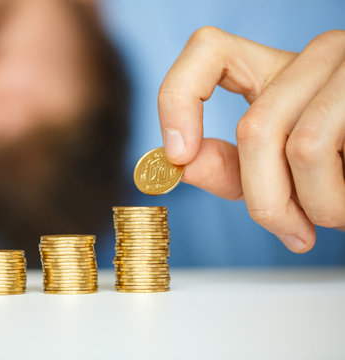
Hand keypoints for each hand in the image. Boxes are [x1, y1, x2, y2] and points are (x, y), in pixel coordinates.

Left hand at [158, 26, 344, 252]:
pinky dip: (332, 201)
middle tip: (287, 229)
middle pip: (255, 127)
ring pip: (299, 146)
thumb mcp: (278, 172)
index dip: (178, 98)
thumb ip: (230, 169)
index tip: (177, 154)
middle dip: (265, 200)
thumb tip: (182, 164)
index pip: (208, 51)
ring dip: (312, 206)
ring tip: (330, 216)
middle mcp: (315, 56)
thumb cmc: (341, 176)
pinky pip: (328, 152)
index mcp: (276, 72)